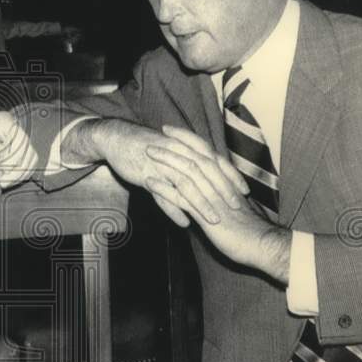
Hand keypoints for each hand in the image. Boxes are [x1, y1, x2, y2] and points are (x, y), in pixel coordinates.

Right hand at [86, 119, 249, 227]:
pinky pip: (162, 195)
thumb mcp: (170, 149)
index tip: (244, 191)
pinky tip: (183, 222)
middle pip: (205, 173)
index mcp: (186, 146)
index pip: (215, 160)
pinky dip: (173, 210)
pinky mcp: (146, 174)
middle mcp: (177, 154)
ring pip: (186, 185)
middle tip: (234, 208)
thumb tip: (206, 173)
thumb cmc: (145, 145)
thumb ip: (188, 161)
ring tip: (213, 220)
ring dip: (201, 203)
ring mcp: (162, 164)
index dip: (230, 175)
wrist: (117, 138)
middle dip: (221, 191)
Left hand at [148, 125, 290, 281]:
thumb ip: (220, 186)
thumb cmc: (246, 224)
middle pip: (193, 157)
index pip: (204, 149)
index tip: (169, 129)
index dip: (185, 137)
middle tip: (152, 139)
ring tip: (148, 155)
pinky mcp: (204, 213)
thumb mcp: (232, 199)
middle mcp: (218, 182)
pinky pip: (180, 197)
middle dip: (172, 146)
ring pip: (186, 173)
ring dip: (165, 162)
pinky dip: (163, 188)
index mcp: (225, 177)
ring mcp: (211, 197)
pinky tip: (149, 182)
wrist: (258, 242)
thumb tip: (207, 178)